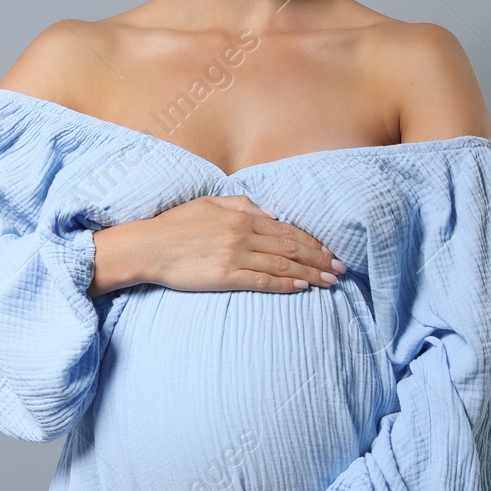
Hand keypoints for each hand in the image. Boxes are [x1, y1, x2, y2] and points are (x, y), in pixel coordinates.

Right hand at [91, 195, 346, 295]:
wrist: (149, 247)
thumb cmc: (176, 225)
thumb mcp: (209, 203)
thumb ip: (243, 205)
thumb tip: (274, 213)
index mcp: (241, 216)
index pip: (286, 229)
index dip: (312, 241)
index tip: (330, 251)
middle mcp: (242, 234)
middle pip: (291, 247)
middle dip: (320, 258)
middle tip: (342, 269)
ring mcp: (235, 255)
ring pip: (282, 264)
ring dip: (310, 273)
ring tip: (330, 281)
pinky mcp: (225, 276)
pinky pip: (262, 280)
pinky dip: (285, 283)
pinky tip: (302, 287)